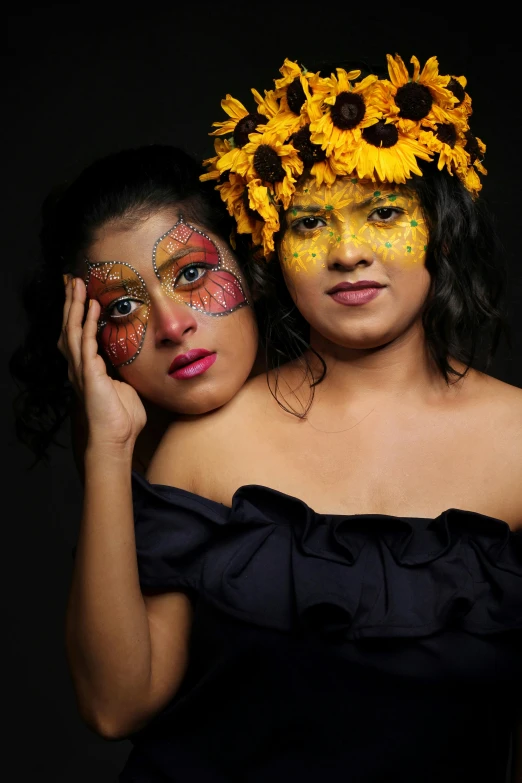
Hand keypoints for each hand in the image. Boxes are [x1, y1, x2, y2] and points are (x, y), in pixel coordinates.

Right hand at [58, 277, 146, 451]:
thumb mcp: (125, 387)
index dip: (77, 313)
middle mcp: (78, 367)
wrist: (116, 440)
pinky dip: (88, 323)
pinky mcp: (89, 375)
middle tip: (71, 280)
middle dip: (70, 303)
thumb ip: (124, 371)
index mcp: (86, 368)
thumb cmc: (122, 419)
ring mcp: (81, 370)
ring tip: (77, 285)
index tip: (80, 293)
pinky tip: (92, 307)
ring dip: (74, 306)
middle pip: (69, 327)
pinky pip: (86, 343)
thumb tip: (134, 361)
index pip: (78, 334)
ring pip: (72, 330)